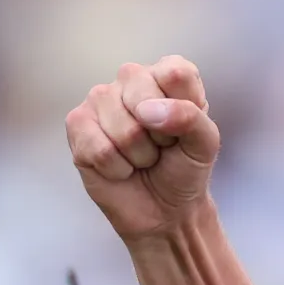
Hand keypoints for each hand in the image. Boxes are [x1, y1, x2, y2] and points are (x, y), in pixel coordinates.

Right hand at [66, 56, 221, 240]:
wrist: (164, 210)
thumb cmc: (183, 170)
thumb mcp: (206, 144)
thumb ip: (191, 118)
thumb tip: (148, 111)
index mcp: (166, 74)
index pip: (175, 74)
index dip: (182, 110)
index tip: (183, 131)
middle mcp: (130, 79)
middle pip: (142, 96)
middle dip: (158, 137)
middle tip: (160, 147)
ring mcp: (100, 99)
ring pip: (122, 128)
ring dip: (138, 156)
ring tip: (141, 158)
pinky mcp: (77, 125)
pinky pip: (99, 148)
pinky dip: (116, 168)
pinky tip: (120, 167)